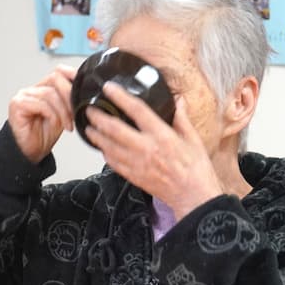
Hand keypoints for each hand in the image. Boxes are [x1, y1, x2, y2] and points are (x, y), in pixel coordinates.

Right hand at [7, 65, 75, 163]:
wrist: (31, 153)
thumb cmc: (44, 135)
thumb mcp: (64, 114)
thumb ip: (69, 101)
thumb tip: (83, 92)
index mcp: (42, 89)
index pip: (58, 72)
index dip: (71, 75)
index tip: (83, 86)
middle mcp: (32, 90)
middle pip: (55, 78)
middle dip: (69, 95)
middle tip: (76, 112)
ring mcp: (23, 96)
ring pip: (50, 93)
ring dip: (63, 110)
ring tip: (67, 124)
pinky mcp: (17, 105)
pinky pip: (42, 104)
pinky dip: (53, 115)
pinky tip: (56, 124)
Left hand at [84, 82, 222, 219]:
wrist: (193, 195)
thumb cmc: (196, 168)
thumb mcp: (193, 139)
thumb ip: (182, 118)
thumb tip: (178, 100)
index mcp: (162, 135)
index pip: (137, 110)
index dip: (120, 97)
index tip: (109, 88)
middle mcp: (146, 148)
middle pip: (114, 129)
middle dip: (98, 118)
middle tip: (89, 110)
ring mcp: (137, 163)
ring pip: (108, 146)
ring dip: (96, 136)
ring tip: (88, 128)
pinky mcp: (133, 176)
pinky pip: (112, 163)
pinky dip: (105, 153)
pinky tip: (102, 148)